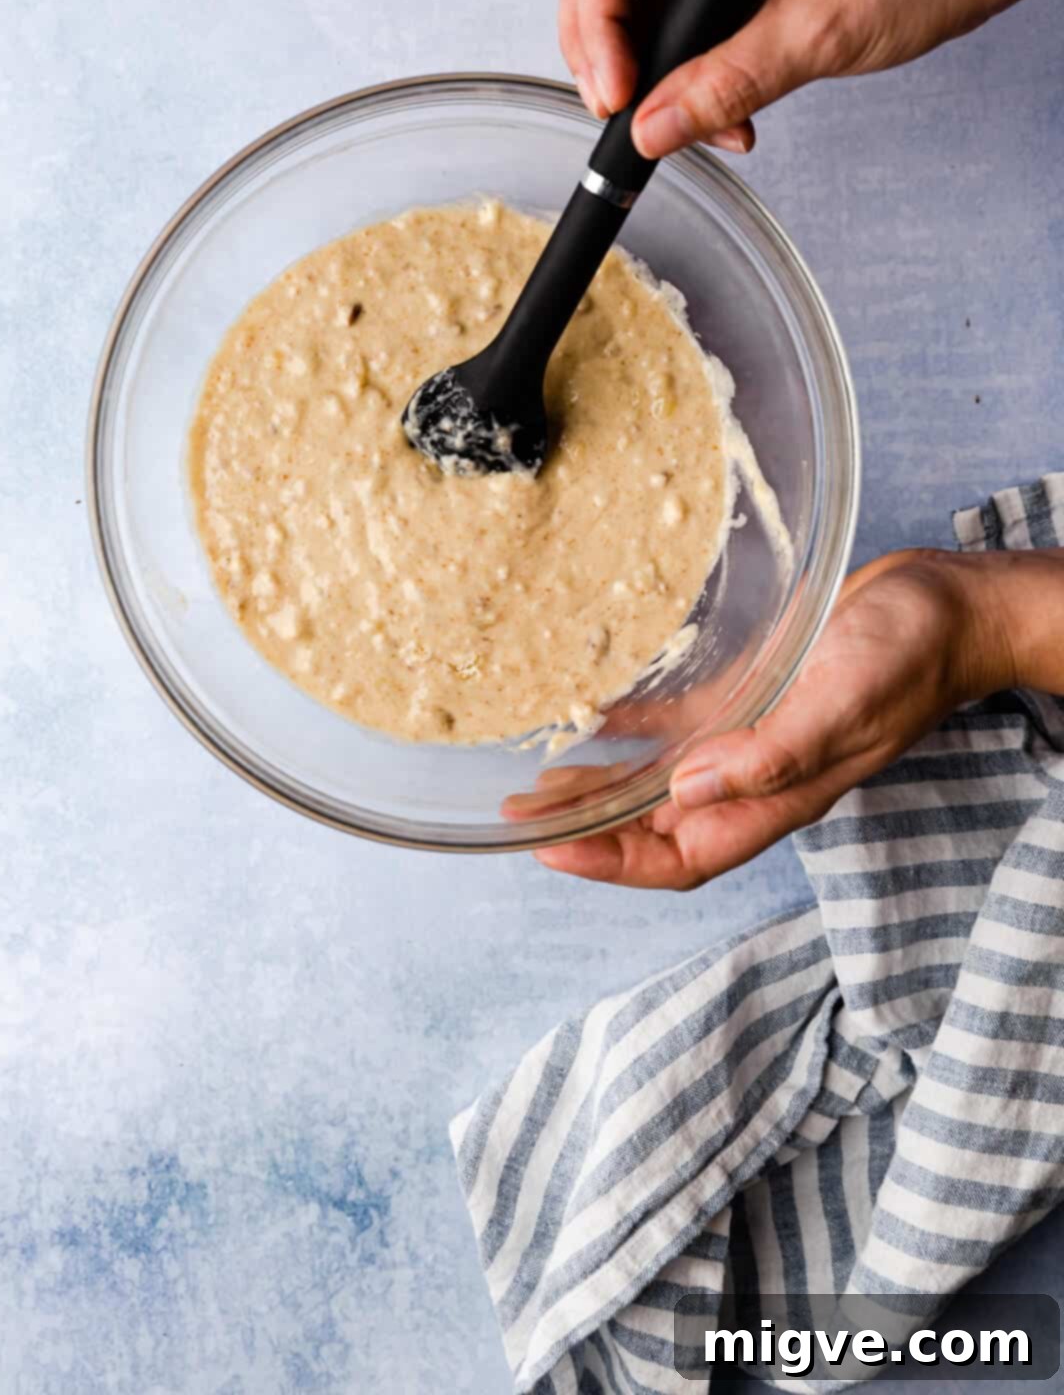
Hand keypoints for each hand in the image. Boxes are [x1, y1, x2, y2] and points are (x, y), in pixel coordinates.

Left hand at [534, 548, 1032, 890]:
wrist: (949, 605)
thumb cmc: (908, 655)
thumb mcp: (843, 703)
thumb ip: (773, 755)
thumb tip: (688, 792)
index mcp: (777, 796)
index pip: (681, 855)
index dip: (613, 861)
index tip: (547, 847)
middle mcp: (755, 777)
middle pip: (655, 826)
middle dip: (586, 828)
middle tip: (517, 812)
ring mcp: (752, 737)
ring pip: (658, 781)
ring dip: (599, 784)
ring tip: (535, 778)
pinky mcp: (751, 694)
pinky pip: (677, 724)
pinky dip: (631, 727)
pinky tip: (589, 714)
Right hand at [558, 0, 1063, 157]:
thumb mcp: (814, 31)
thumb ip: (725, 82)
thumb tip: (651, 129)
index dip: (596, 34)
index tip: (617, 98)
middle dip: (612, 64)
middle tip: (632, 122)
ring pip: (646, 20)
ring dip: (658, 84)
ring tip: (699, 127)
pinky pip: (689, 34)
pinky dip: (694, 82)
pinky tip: (727, 116)